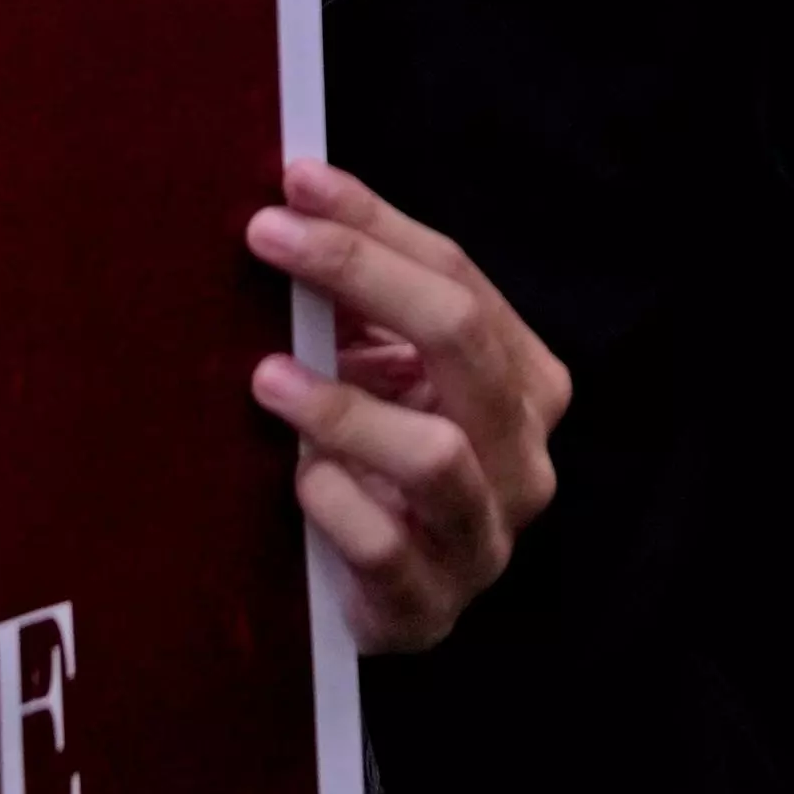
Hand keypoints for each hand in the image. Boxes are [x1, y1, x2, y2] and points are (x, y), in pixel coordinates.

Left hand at [245, 159, 566, 653]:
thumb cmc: (381, 460)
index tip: (295, 185)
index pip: (460, 277)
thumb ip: (362, 301)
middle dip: (361, 273)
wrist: (382, 594)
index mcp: (526, 381)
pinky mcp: (430, 608)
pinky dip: (337, 501)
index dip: (375, 225)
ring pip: (437, 453)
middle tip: (270, 239)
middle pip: (461, 337)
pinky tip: (297, 477)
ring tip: (268, 376)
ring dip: (344, 406)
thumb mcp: (386, 370)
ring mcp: (484, 538)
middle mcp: (523, 455)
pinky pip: (386, 548)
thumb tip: (295, 204)